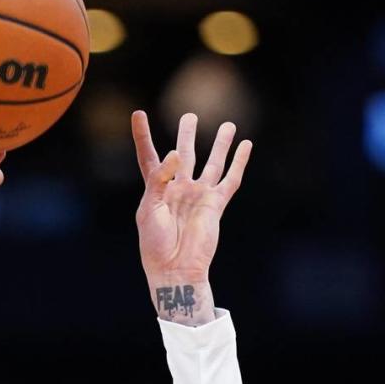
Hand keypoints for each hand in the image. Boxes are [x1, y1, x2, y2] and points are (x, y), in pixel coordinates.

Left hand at [131, 110, 250, 282]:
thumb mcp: (149, 209)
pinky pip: (230, 180)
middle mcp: (178, 189)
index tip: (138, 114)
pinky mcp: (216, 205)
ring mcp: (198, 196)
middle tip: (190, 116)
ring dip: (220, 145)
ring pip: (212, 163)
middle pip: (184, 155)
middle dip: (187, 135)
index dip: (143, 136)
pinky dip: (239, 162)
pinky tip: (246, 145)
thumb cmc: (155, 245)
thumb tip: (178, 153)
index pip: (149, 156)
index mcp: (156, 190)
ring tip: (228, 125)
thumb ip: (160, 179)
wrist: (175, 269)